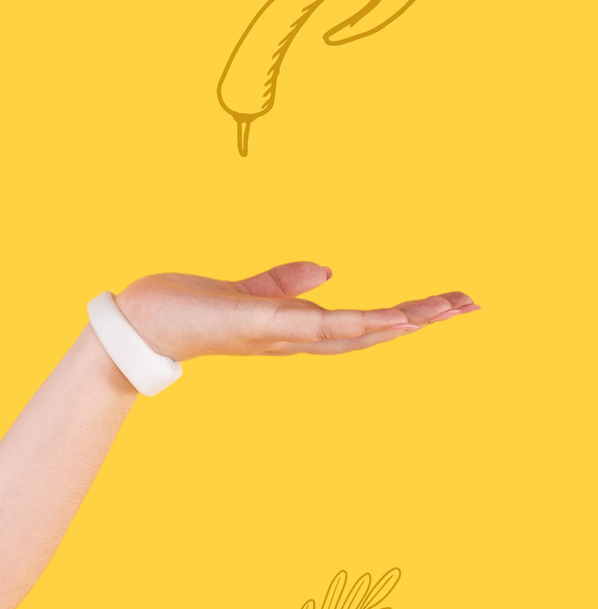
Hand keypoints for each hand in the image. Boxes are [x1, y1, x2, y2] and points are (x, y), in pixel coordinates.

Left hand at [114, 264, 476, 363]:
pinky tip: (388, 319)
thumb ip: (285, 282)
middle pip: (371, 333)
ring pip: (355, 332)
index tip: (448, 303)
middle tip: (471, 304)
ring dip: (402, 321)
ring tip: (445, 309)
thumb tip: (327, 270)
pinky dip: (357, 324)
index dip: (405, 318)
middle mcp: (296, 338)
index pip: (361, 325)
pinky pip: (318, 327)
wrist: (137, 326)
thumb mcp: (247, 291)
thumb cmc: (188, 310)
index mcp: (296, 329)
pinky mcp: (260, 325)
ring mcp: (282, 335)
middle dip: (422, 320)